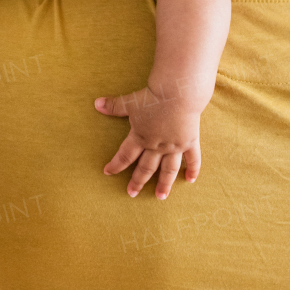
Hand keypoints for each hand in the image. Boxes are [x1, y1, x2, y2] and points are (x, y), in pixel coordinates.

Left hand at [94, 85, 202, 199]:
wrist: (178, 93)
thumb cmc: (153, 96)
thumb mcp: (131, 101)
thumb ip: (114, 106)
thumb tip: (96, 104)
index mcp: (140, 137)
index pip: (125, 156)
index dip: (115, 165)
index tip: (108, 172)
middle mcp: (157, 146)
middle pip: (145, 168)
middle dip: (137, 181)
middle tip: (132, 193)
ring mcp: (174, 146)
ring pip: (168, 170)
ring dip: (164, 184)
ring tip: (161, 196)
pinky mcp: (189, 141)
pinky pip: (192, 159)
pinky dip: (192, 169)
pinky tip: (190, 180)